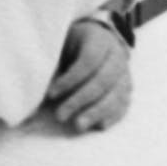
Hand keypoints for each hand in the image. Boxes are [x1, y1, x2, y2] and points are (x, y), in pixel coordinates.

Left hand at [47, 17, 131, 131]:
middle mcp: (117, 55)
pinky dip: (112, 116)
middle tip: (60, 116)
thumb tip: (39, 91)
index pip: (89, 60)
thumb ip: (53, 63)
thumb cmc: (71, 43)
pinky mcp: (127, 87)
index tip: (51, 94)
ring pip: (116, 95)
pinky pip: (123, 104)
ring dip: (96, 112)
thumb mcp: (61, 43)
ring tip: (78, 126)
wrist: (96, 39)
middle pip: (103, 80)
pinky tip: (98, 126)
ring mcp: (125, 72)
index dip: (70, 79)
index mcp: (100, 39)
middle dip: (80, 100)